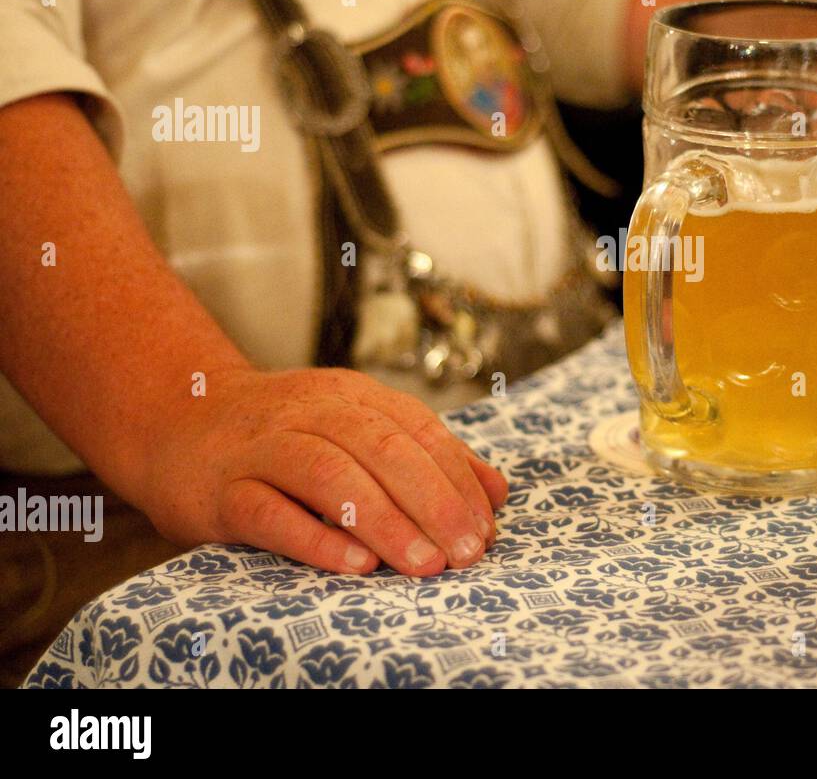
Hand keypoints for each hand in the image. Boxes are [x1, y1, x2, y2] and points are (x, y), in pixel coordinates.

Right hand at [135, 366, 508, 574]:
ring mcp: (263, 449)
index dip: (458, 479)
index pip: (418, 431)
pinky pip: (270, 513)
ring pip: (331, 476)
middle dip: (434, 503)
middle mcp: (311, 413)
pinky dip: (316, 538)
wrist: (175, 417)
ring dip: (386, 522)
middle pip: (383, 450)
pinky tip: (355, 564)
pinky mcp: (221, 490)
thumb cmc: (283, 435)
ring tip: (426, 564)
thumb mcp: (357, 428)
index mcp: (352, 396)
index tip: (488, 529)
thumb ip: (425, 455)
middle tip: (468, 552)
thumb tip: (496, 492)